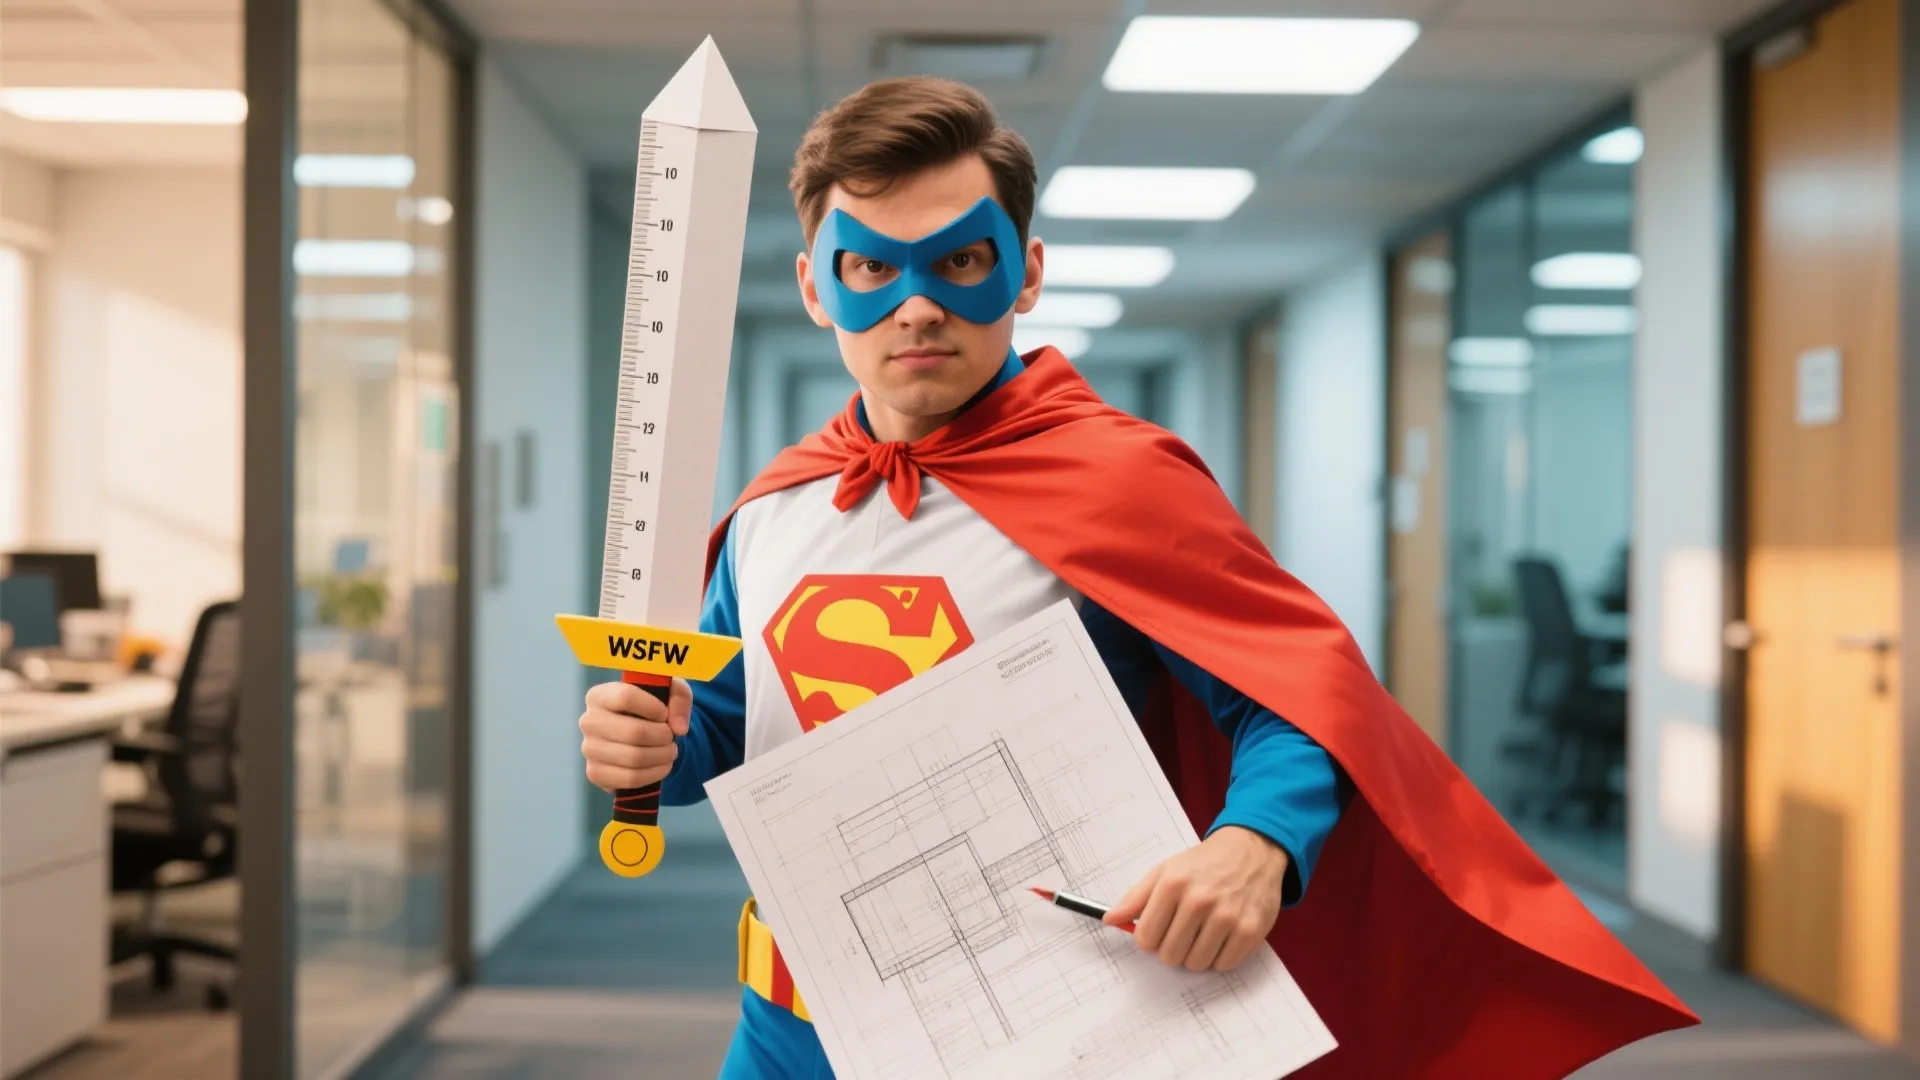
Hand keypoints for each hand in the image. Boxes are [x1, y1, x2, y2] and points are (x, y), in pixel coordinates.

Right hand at [579, 678, 690, 791]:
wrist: (638, 733)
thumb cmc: (651, 706)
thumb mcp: (669, 691)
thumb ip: (679, 700)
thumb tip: (680, 728)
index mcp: (599, 696)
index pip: (625, 697)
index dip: (653, 708)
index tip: (665, 714)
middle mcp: (588, 721)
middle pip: (633, 732)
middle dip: (662, 737)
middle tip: (671, 737)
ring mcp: (589, 749)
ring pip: (633, 758)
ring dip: (661, 756)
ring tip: (670, 751)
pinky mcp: (595, 773)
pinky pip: (629, 779)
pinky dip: (653, 774)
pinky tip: (662, 766)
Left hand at [1104, 826, 1288, 971]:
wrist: (1250, 850)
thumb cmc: (1204, 864)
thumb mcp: (1165, 871)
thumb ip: (1135, 898)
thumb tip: (1109, 920)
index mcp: (1173, 884)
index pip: (1145, 938)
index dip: (1148, 941)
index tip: (1156, 933)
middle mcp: (1200, 900)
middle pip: (1170, 955)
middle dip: (1171, 950)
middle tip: (1181, 933)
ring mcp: (1227, 916)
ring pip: (1196, 964)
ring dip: (1195, 955)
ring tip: (1202, 933)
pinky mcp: (1250, 930)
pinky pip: (1223, 965)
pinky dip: (1219, 957)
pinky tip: (1221, 937)